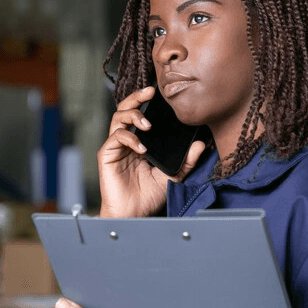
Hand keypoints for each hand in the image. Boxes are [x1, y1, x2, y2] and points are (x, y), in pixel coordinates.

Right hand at [96, 86, 205, 217]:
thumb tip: (201, 145)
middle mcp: (126, 140)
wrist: (134, 215)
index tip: (160, 93)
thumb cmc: (149, 196)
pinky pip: (116, 138)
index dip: (147, 101)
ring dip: (133, 115)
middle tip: (150, 92)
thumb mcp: (173, 176)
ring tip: (147, 123)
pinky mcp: (107, 155)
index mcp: (140, 141)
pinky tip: (142, 148)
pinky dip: (130, 139)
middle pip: (126, 109)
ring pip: (118, 118)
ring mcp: (116, 146)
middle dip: (137, 97)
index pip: (141, 114)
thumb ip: (186, 161)